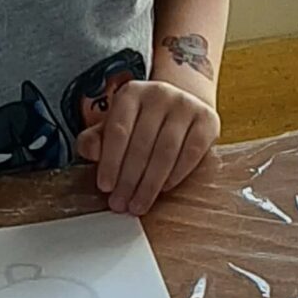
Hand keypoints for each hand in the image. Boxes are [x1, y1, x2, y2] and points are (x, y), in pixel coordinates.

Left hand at [78, 79, 219, 216]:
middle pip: (141, 144)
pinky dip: (176, 174)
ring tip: (139, 204)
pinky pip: (192, 152)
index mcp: (131, 93)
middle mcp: (159, 93)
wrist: (180, 107)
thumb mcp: (113, 126)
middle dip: (129, 180)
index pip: (118, 131)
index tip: (105, 187)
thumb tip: (90, 152)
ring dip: (150, 184)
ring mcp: (186, 105)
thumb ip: (95, 139)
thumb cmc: (141, 123)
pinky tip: (164, 189)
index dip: (110, 162)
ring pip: (166, 151)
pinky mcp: (207, 120)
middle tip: (122, 204)